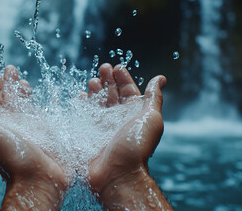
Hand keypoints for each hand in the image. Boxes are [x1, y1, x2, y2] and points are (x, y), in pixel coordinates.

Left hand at [0, 65, 67, 209]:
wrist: (38, 178)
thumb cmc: (10, 156)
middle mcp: (11, 122)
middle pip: (8, 97)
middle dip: (8, 83)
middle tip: (10, 68)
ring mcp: (28, 125)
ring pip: (24, 103)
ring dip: (22, 90)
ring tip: (23, 79)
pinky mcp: (45, 129)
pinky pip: (42, 110)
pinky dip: (40, 100)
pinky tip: (41, 94)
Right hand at [87, 63, 171, 209]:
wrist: (117, 175)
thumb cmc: (136, 147)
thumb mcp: (151, 119)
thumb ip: (154, 98)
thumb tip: (161, 78)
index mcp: (134, 114)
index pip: (129, 91)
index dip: (123, 78)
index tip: (118, 67)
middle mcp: (119, 119)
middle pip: (112, 94)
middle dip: (108, 80)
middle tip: (103, 68)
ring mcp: (103, 126)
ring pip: (98, 103)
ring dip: (96, 90)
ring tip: (93, 81)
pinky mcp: (89, 133)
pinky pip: (85, 114)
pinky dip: (83, 104)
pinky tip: (81, 96)